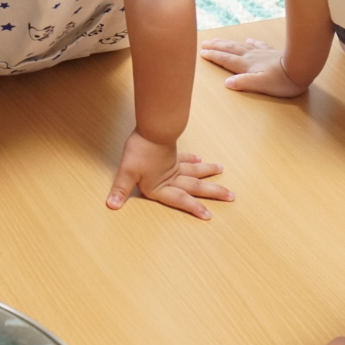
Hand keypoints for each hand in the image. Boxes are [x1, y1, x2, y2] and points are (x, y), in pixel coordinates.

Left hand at [106, 133, 230, 218]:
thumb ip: (120, 190)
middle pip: (195, 187)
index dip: (193, 208)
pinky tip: (201, 159)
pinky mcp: (172, 151)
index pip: (179, 200)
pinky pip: (187, 157)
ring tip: (222, 173)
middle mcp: (171, 177)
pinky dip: (194, 159)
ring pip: (195, 171)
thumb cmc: (140, 151)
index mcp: (161, 186)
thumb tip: (112, 206)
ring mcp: (174, 163)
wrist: (152, 129)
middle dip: (213, 192)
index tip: (209, 215)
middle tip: (232, 195)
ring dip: (208, 173)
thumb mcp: (127, 172)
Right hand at [199, 38, 308, 97]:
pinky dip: (250, 42)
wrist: (302, 67)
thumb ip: (244, 83)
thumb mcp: (261, 85)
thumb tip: (226, 83)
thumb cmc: (283, 80)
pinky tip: (248, 40)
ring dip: (227, 43)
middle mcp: (251, 57)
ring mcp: (261, 53)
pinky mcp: (272, 52)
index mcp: (247, 65)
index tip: (202, 52)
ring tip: (218, 40)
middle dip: (216, 46)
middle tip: (204, 42)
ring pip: (240, 46)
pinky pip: (257, 45)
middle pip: (230, 50)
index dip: (213, 56)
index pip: (226, 59)